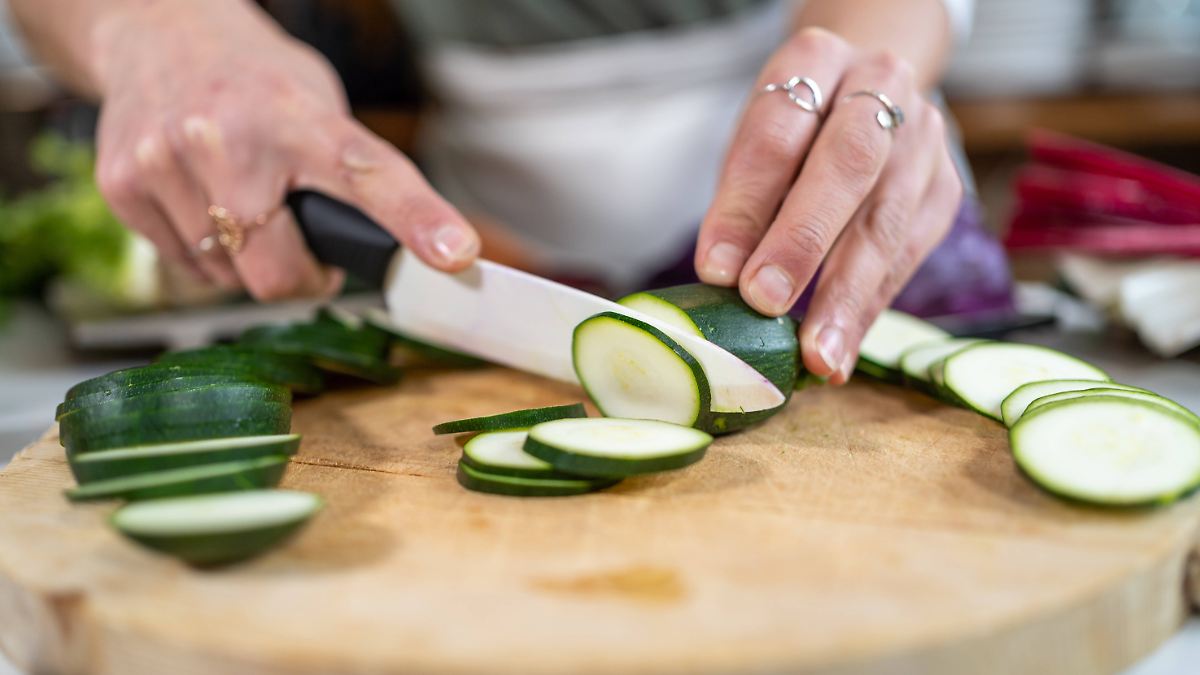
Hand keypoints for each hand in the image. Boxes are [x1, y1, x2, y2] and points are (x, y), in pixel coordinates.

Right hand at [92, 2, 477, 299]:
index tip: (457, 254)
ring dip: (248, 260)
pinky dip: (205, 251)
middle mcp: (229, 138)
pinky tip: (203, 201)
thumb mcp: (319, 105)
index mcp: (299, 117)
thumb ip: (350, 173)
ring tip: (243, 201)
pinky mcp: (123, 185)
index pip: (371, 175)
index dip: (417, 220)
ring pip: (229, 277)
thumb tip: (403, 248)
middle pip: (279, 275)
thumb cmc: (256, 80)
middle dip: (301, 276)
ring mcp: (168, 162)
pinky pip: (186, 267)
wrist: (159, 32)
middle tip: (306, 246)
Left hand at [695, 28, 961, 384]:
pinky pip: (907, 257)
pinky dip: (868, 310)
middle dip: (804, 240)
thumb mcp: (753, 142)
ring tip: (816, 354)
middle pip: (847, 165)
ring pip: (886, 221)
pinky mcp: (943, 191)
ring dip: (846, 296)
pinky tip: (840, 351)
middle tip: (765, 301)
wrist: (866, 94)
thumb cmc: (795, 129)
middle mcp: (882, 87)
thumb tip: (724, 274)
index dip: (746, 203)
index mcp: (818, 60)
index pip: (779, 131)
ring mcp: (923, 139)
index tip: (717, 269)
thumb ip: (741, 200)